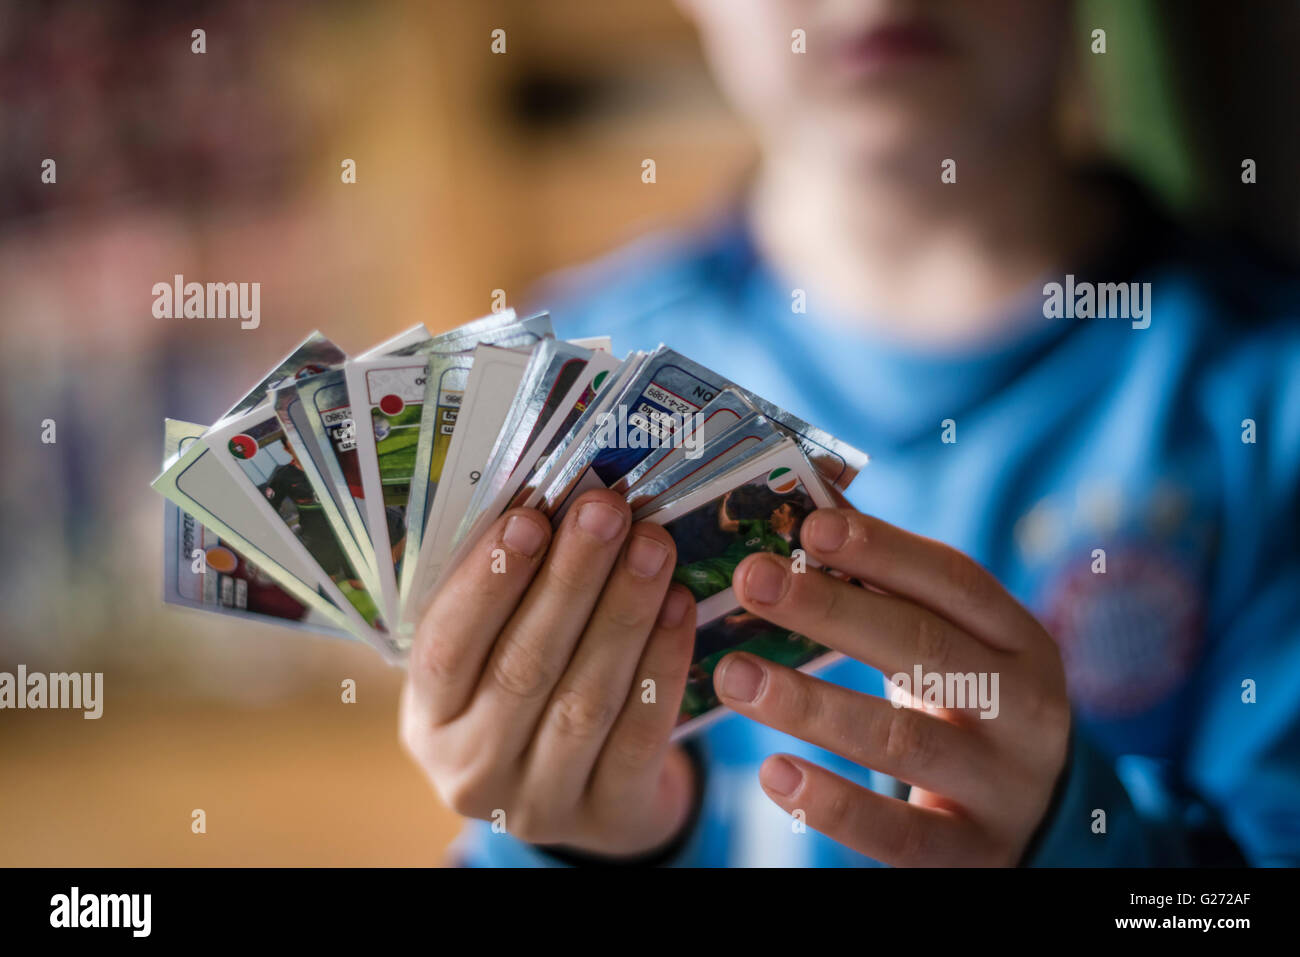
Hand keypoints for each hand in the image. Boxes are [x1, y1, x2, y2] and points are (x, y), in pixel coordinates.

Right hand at [399, 489, 698, 855]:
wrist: (584, 794)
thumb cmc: (525, 694)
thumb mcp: (490, 657)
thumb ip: (504, 595)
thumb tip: (548, 500)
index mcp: (430, 720)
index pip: (445, 648)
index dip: (487, 582)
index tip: (529, 516)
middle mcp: (472, 770)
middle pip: (523, 667)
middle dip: (570, 580)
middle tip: (606, 512)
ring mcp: (541, 802)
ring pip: (585, 699)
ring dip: (623, 613)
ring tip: (652, 546)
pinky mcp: (609, 816)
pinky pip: (639, 735)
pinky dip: (661, 666)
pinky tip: (678, 608)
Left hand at [714, 507, 1069, 865]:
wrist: (1040, 820)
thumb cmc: (969, 703)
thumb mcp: (951, 641)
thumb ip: (887, 579)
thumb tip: (810, 496)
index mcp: (1018, 640)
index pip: (954, 581)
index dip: (883, 550)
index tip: (809, 525)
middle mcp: (1024, 707)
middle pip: (924, 650)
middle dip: (832, 611)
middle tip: (753, 580)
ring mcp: (1003, 785)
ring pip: (903, 742)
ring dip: (811, 705)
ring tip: (733, 675)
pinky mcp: (974, 854)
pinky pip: (899, 833)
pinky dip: (833, 804)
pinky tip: (773, 773)